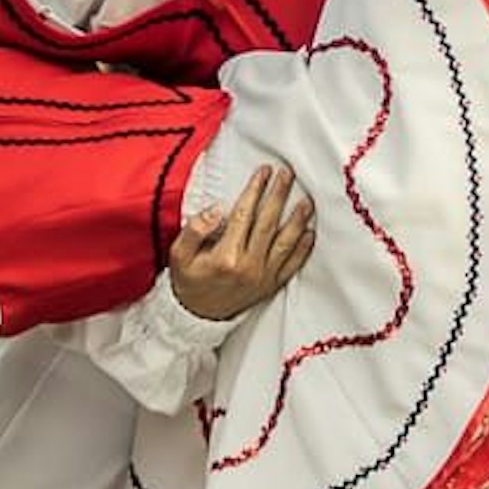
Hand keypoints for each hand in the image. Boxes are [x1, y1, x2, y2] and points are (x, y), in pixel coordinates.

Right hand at [169, 165, 315, 320]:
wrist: (197, 316)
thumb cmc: (188, 282)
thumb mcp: (179, 255)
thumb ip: (195, 230)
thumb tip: (216, 209)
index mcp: (226, 256)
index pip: (244, 214)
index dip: (255, 190)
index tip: (263, 172)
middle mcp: (248, 266)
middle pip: (268, 223)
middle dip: (279, 195)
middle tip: (287, 175)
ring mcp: (262, 277)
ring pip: (285, 243)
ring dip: (297, 220)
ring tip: (306, 201)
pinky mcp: (270, 286)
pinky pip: (292, 266)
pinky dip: (303, 250)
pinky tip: (309, 234)